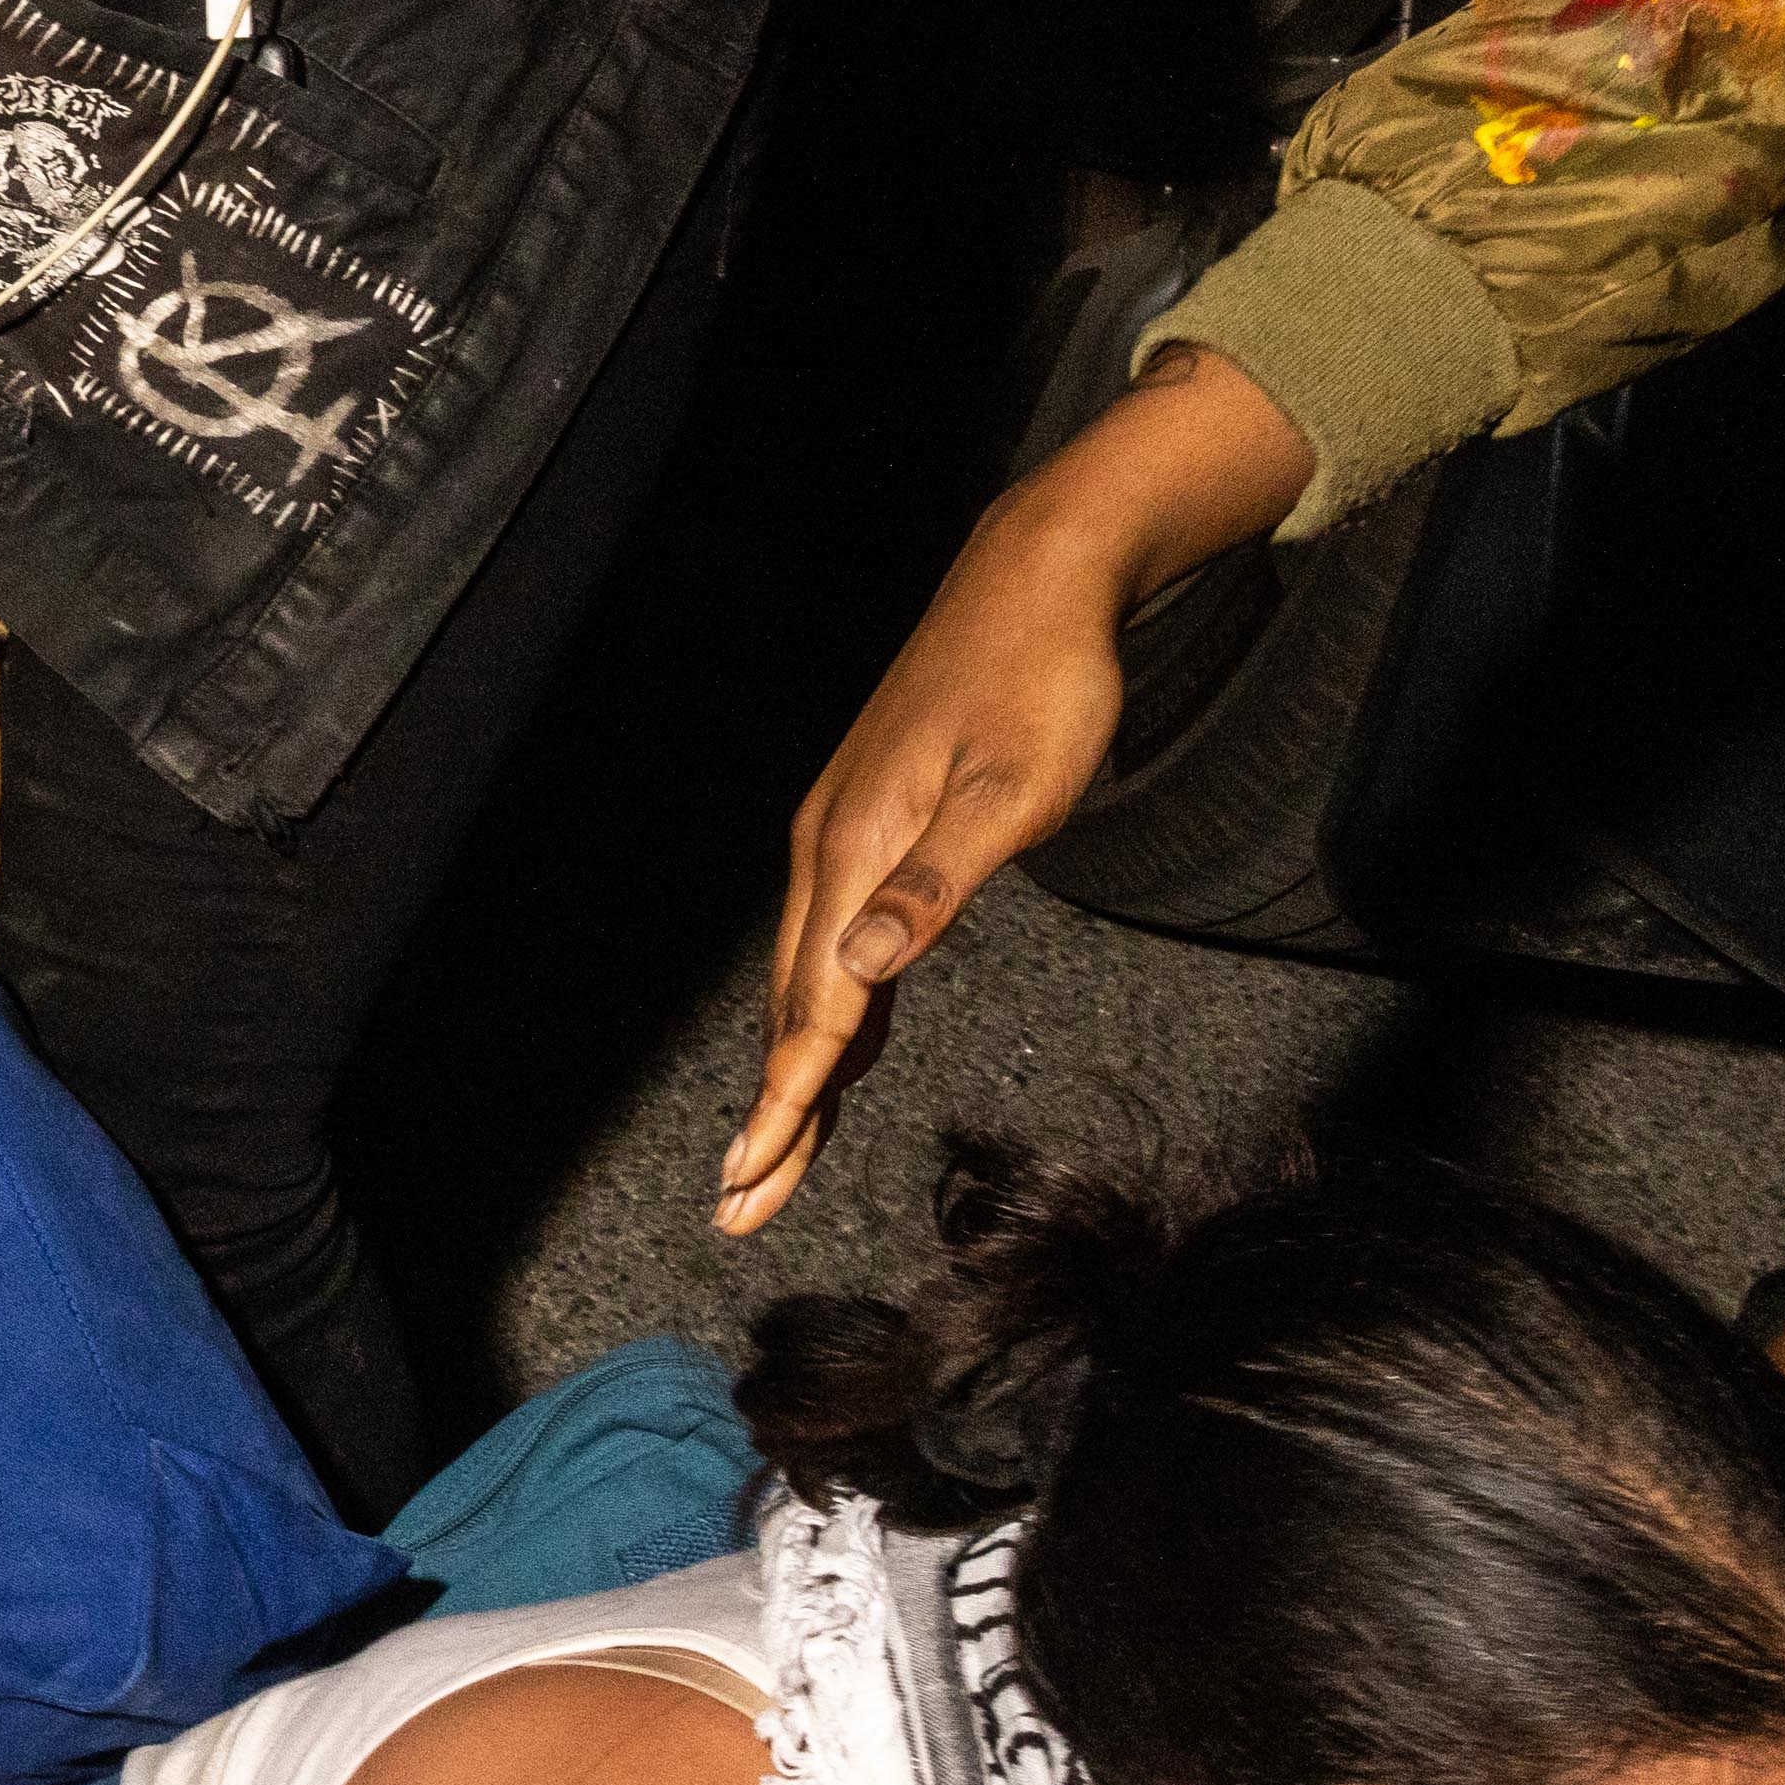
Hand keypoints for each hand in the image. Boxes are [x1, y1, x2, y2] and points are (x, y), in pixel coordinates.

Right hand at [724, 347, 1311, 1229]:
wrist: (1034, 579)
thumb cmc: (1043, 684)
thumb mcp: (1013, 791)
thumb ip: (936, 886)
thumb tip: (859, 973)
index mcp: (857, 850)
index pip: (817, 1008)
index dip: (785, 1102)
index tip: (750, 1179)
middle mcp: (831, 851)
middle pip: (795, 1008)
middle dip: (771, 1112)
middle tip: (740, 1204)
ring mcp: (846, 838)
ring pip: (809, 980)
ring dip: (792, 1072)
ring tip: (772, 1155)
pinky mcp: (871, 828)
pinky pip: (834, 945)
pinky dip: (825, 1013)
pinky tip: (832, 1048)